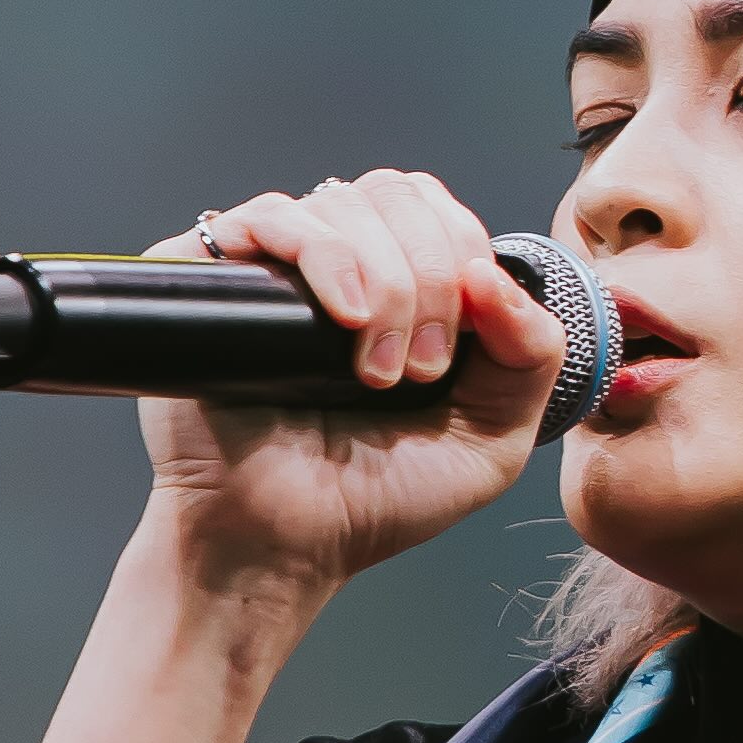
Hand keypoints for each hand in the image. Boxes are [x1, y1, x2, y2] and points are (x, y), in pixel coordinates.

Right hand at [140, 166, 560, 595]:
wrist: (282, 547)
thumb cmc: (376, 500)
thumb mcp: (493, 437)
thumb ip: (532, 353)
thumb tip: (495, 273)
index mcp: (399, 284)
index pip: (441, 211)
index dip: (464, 260)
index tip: (454, 354)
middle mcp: (335, 265)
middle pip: (398, 195)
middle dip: (430, 276)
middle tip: (419, 369)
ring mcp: (272, 268)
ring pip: (345, 202)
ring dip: (385, 282)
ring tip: (374, 372)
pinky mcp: (210, 277)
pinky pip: (270, 216)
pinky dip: (324, 255)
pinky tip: (345, 319)